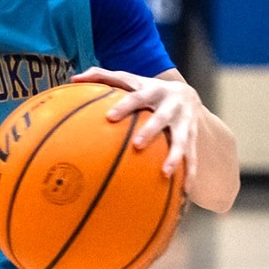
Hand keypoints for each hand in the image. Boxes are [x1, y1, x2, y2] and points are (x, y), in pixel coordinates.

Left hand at [75, 66, 198, 180]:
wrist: (188, 94)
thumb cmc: (147, 89)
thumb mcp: (130, 80)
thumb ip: (103, 77)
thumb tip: (74, 77)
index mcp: (153, 91)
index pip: (137, 97)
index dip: (125, 106)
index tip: (110, 117)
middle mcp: (172, 106)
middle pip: (161, 118)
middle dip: (151, 131)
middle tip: (137, 145)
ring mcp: (185, 123)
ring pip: (182, 140)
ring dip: (174, 156)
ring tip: (165, 173)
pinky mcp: (194, 138)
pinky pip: (192, 158)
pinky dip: (190, 174)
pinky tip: (184, 192)